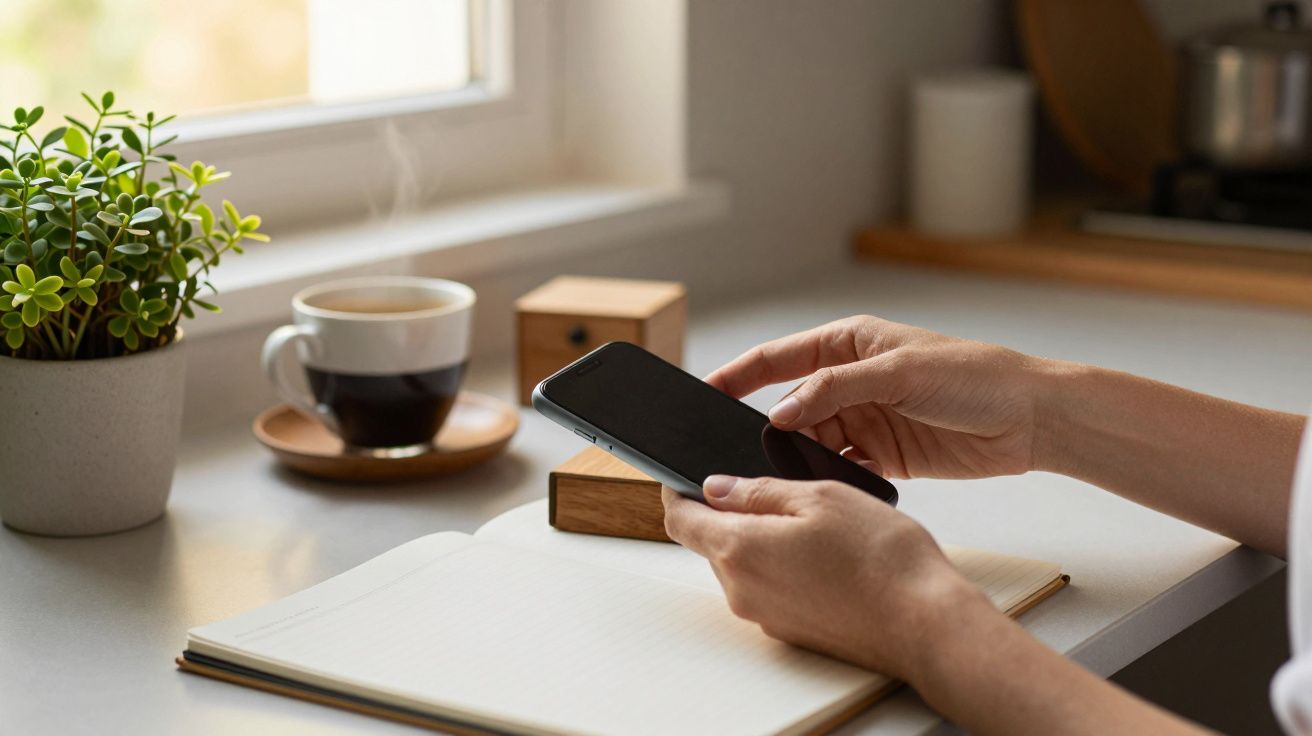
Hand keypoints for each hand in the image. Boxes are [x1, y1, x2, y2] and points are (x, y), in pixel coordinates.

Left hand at [661, 476, 997, 682]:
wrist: (926, 622)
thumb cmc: (882, 558)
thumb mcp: (820, 497)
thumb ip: (759, 490)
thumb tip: (718, 486)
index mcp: (739, 549)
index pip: (679, 518)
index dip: (676, 489)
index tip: (685, 473)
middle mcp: (741, 589)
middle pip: (710, 541)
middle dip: (728, 511)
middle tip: (772, 488)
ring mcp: (764, 615)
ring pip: (741, 564)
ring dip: (759, 538)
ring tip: (811, 520)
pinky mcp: (789, 630)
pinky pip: (768, 587)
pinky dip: (782, 565)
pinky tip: (824, 553)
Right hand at [707, 315, 1052, 478]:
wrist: (1031, 419)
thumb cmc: (975, 375)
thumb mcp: (899, 371)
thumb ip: (836, 389)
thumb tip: (782, 411)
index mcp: (848, 344)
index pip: (777, 359)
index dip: (738, 375)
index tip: (703, 393)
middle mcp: (850, 380)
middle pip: (789, 406)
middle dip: (765, 428)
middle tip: (735, 451)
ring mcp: (865, 419)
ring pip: (811, 441)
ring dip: (798, 458)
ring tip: (781, 475)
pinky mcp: (883, 454)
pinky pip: (841, 467)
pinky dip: (829, 478)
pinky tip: (821, 488)